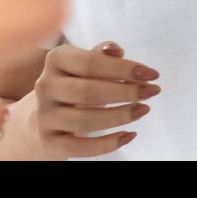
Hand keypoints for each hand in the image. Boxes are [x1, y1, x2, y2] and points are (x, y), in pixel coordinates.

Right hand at [32, 41, 158, 158]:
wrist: (44, 115)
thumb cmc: (74, 84)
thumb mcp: (85, 64)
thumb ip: (101, 55)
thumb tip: (115, 50)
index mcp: (56, 59)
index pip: (91, 62)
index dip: (123, 69)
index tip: (152, 74)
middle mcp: (45, 86)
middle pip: (88, 91)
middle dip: (126, 92)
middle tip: (152, 92)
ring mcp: (45, 115)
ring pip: (85, 121)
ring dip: (120, 116)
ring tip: (143, 109)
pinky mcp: (49, 142)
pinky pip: (81, 147)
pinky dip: (108, 144)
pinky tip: (130, 135)